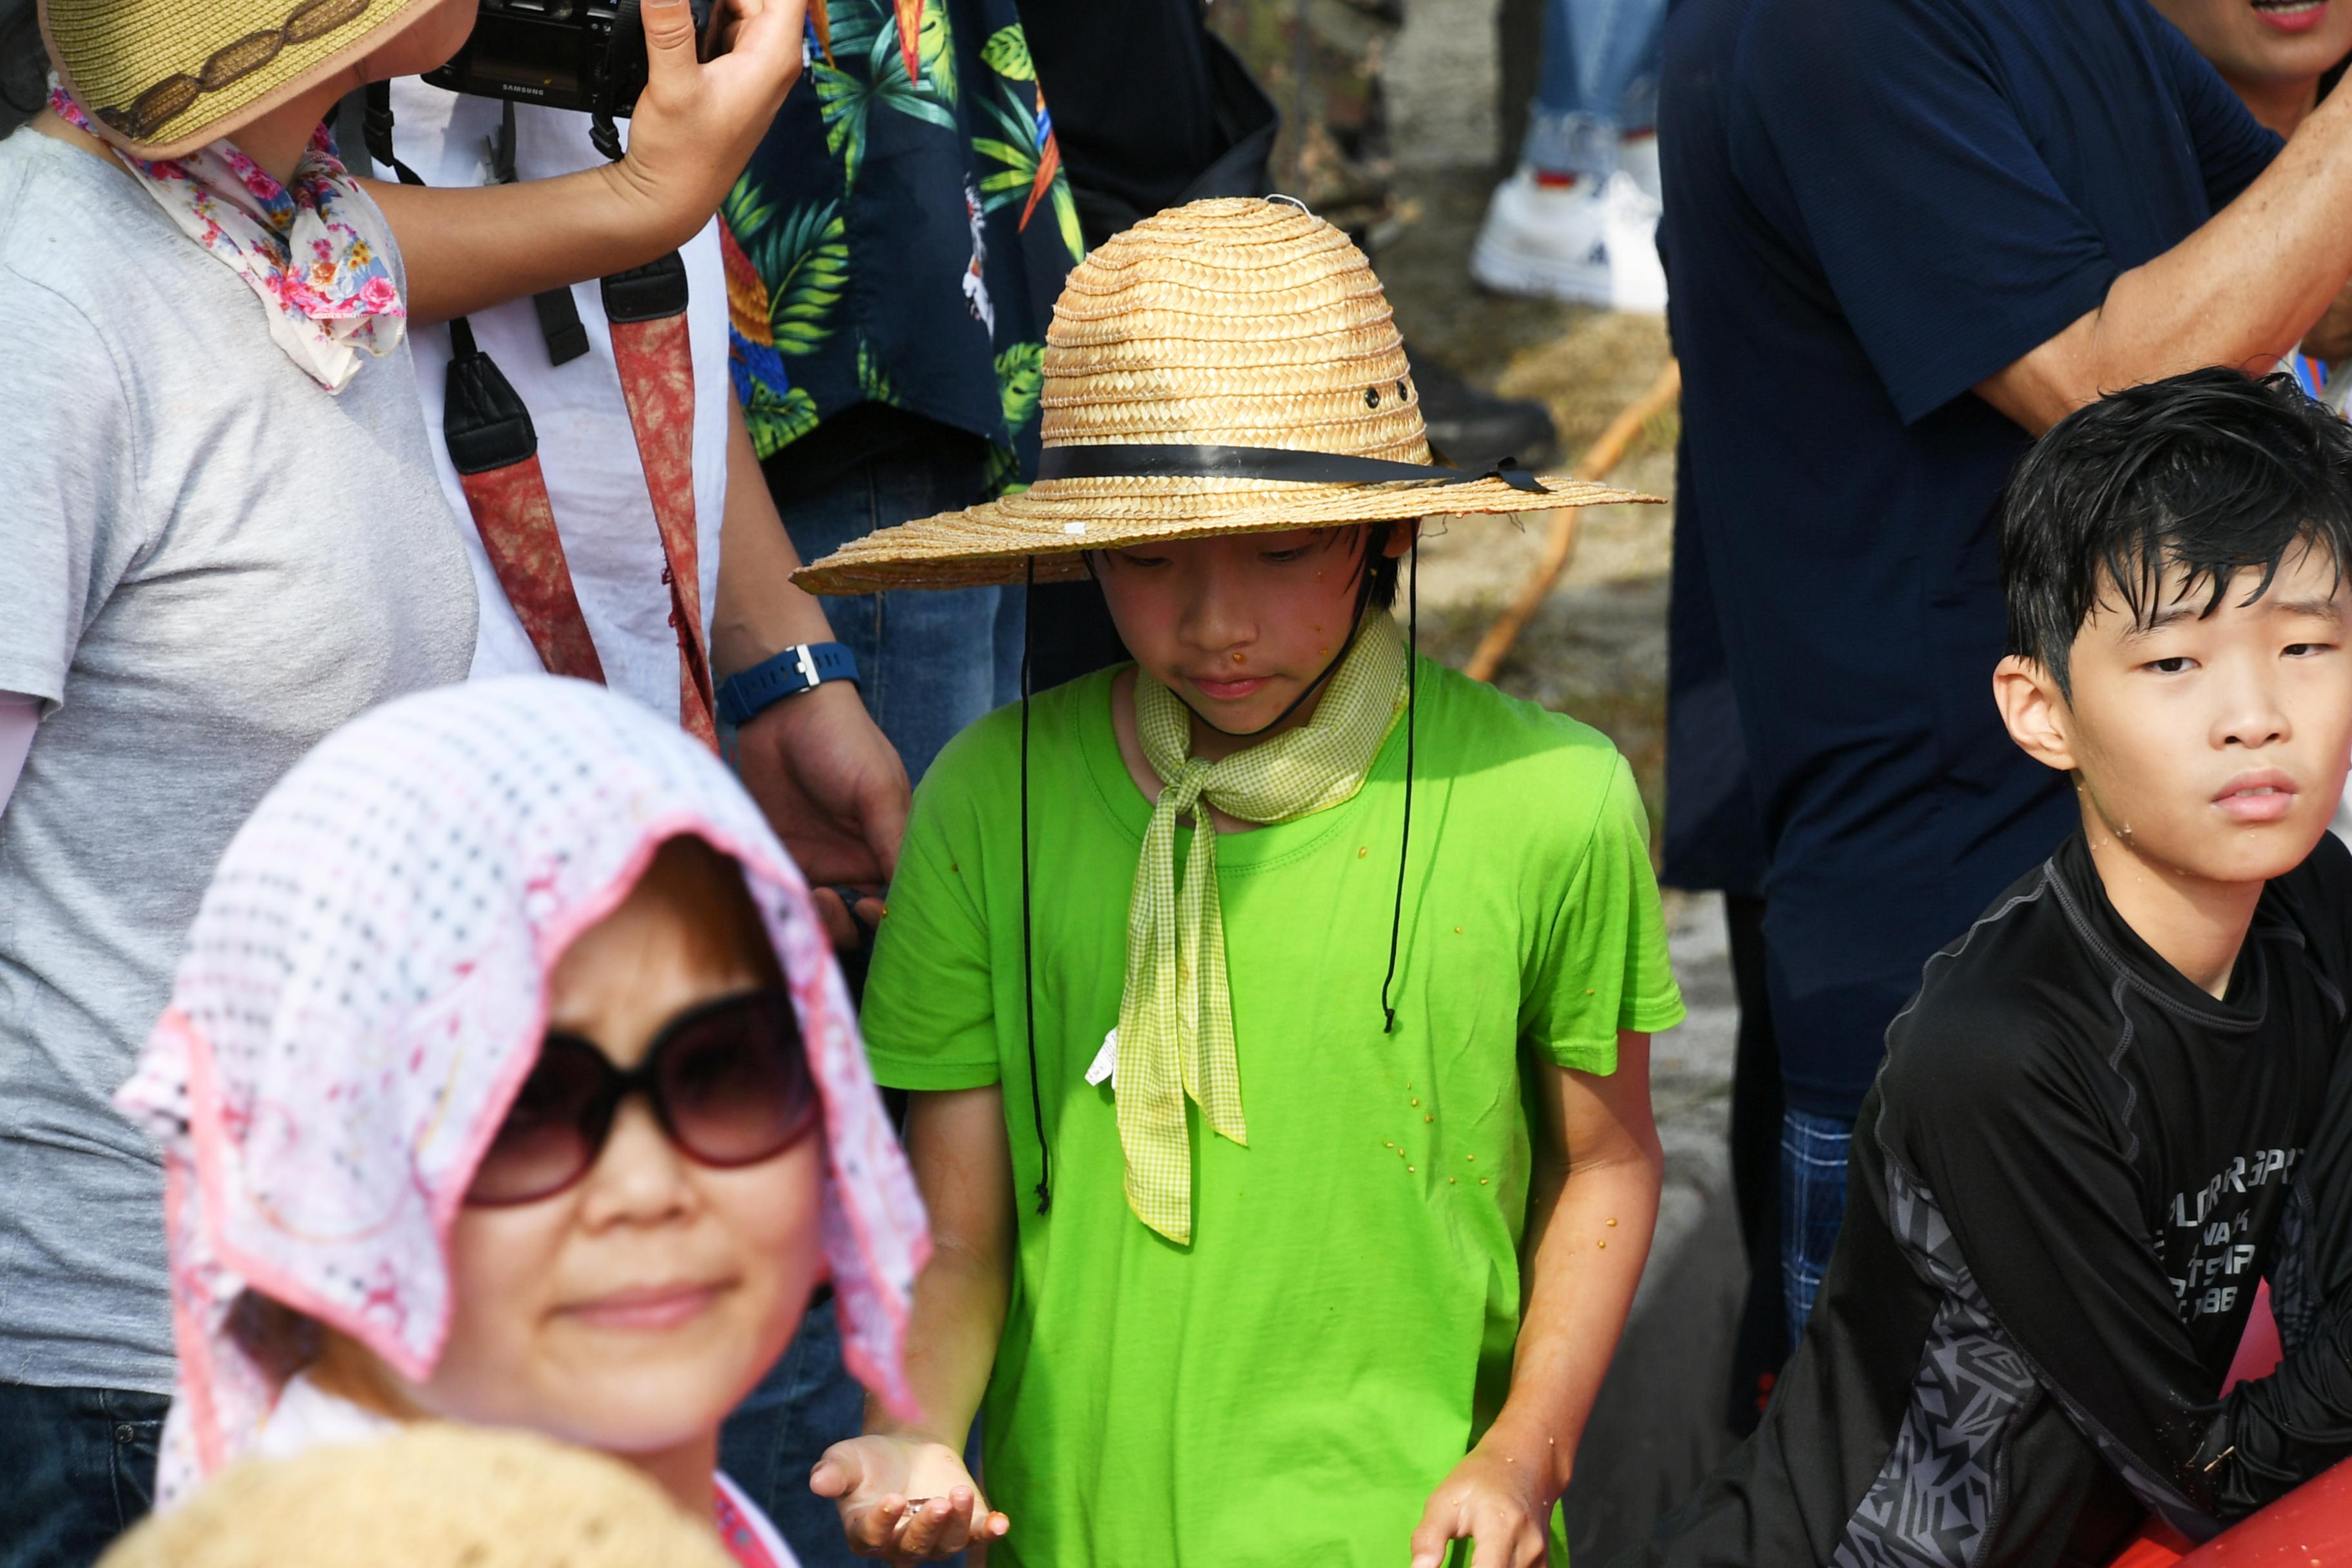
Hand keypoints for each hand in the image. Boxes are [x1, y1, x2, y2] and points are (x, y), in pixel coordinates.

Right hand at [604, 0, 806, 250]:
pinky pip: (722, 21)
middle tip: (692, 28)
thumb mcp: (672, 83)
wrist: (670, 196)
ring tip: (690, 49)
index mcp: (774, 55)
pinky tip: (677, 16)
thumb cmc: (683, 155)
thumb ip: (668, 24)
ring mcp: (751, 62)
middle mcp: (771, 56)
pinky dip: (705, 10)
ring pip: (738, 2)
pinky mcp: (728, 67)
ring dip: (711, 1)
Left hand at [733, 683, 909, 946]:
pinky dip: (791, 902)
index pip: (903, 893)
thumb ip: (893, 839)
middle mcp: (860, 857)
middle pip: (864, 914)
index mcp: (893, 841)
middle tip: (840, 905)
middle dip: (854, 925)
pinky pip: (791, 893)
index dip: (893, 914)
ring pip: (828, 913)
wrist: (781, 708)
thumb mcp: (876, 789)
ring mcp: (822, 859)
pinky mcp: (785, 853)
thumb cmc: (843, 741)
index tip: (872, 909)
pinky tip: (790, 888)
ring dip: (824, 919)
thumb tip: (913, 893)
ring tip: (816, 897)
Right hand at [811, 1434, 1008, 1563]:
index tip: (893, 1499)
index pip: (872, 1537)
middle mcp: (900, 1544)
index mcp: (865, 1533)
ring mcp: (935, 1538)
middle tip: (937, 1502)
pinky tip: (1000, 1523)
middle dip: (926, 1527)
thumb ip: (833, 1473)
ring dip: (957, 1524)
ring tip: (959, 1493)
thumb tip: (818, 1482)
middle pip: (913, 1548)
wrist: (907, 1446)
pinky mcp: (964, 1525)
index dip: (882, 1523)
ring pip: (946, 1544)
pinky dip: (989, 1531)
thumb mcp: (846, 1459)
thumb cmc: (869, 1459)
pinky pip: (978, 1535)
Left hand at [1409, 1443, 1556, 1567]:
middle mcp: (1528, 1548)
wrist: (1524, 1465)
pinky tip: (1481, 1566)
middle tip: (1455, 1563)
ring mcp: (1540, 1560)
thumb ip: (1429, 1539)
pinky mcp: (1543, 1566)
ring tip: (1467, 1563)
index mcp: (1500, 1527)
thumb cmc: (1478, 1481)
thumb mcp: (1444, 1501)